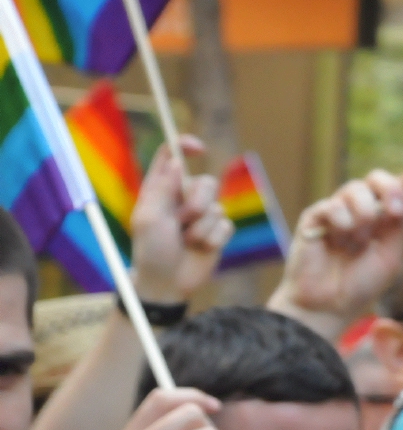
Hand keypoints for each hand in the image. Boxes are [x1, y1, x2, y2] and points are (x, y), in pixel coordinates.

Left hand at [129, 137, 233, 303]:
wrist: (167, 283)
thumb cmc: (151, 251)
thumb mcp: (149, 217)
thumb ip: (162, 188)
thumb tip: (176, 161)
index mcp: (160, 189)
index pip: (172, 157)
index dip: (184, 146)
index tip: (197, 147)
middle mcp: (182, 198)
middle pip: (205, 182)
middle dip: (197, 202)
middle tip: (182, 221)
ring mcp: (201, 215)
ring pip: (217, 206)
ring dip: (202, 227)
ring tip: (188, 241)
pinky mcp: (217, 232)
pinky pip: (226, 225)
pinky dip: (213, 239)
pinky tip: (201, 250)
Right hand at [269, 169, 402, 335]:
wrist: (330, 304)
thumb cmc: (361, 285)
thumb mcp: (390, 256)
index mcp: (382, 220)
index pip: (396, 191)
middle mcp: (360, 210)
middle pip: (375, 178)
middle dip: (390, 188)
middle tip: (394, 210)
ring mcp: (337, 211)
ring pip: (354, 188)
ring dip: (363, 215)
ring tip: (357, 243)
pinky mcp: (315, 216)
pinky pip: (332, 204)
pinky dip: (341, 222)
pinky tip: (338, 241)